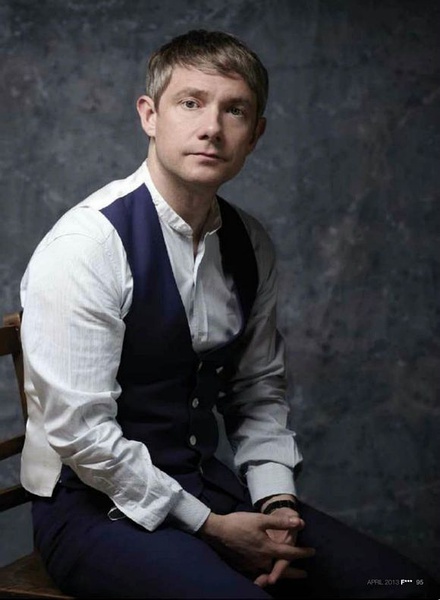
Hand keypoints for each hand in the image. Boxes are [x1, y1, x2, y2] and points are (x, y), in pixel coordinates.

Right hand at [198, 511, 314, 580]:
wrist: (218, 531)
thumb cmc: (240, 523)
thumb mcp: (261, 519)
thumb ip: (280, 522)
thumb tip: (300, 523)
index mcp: (268, 549)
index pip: (290, 554)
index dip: (302, 553)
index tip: (312, 552)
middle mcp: (262, 561)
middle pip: (282, 570)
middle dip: (294, 572)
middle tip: (304, 574)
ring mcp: (252, 566)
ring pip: (270, 573)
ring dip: (281, 574)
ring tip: (286, 574)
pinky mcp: (244, 567)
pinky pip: (259, 574)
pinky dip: (266, 575)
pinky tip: (266, 574)